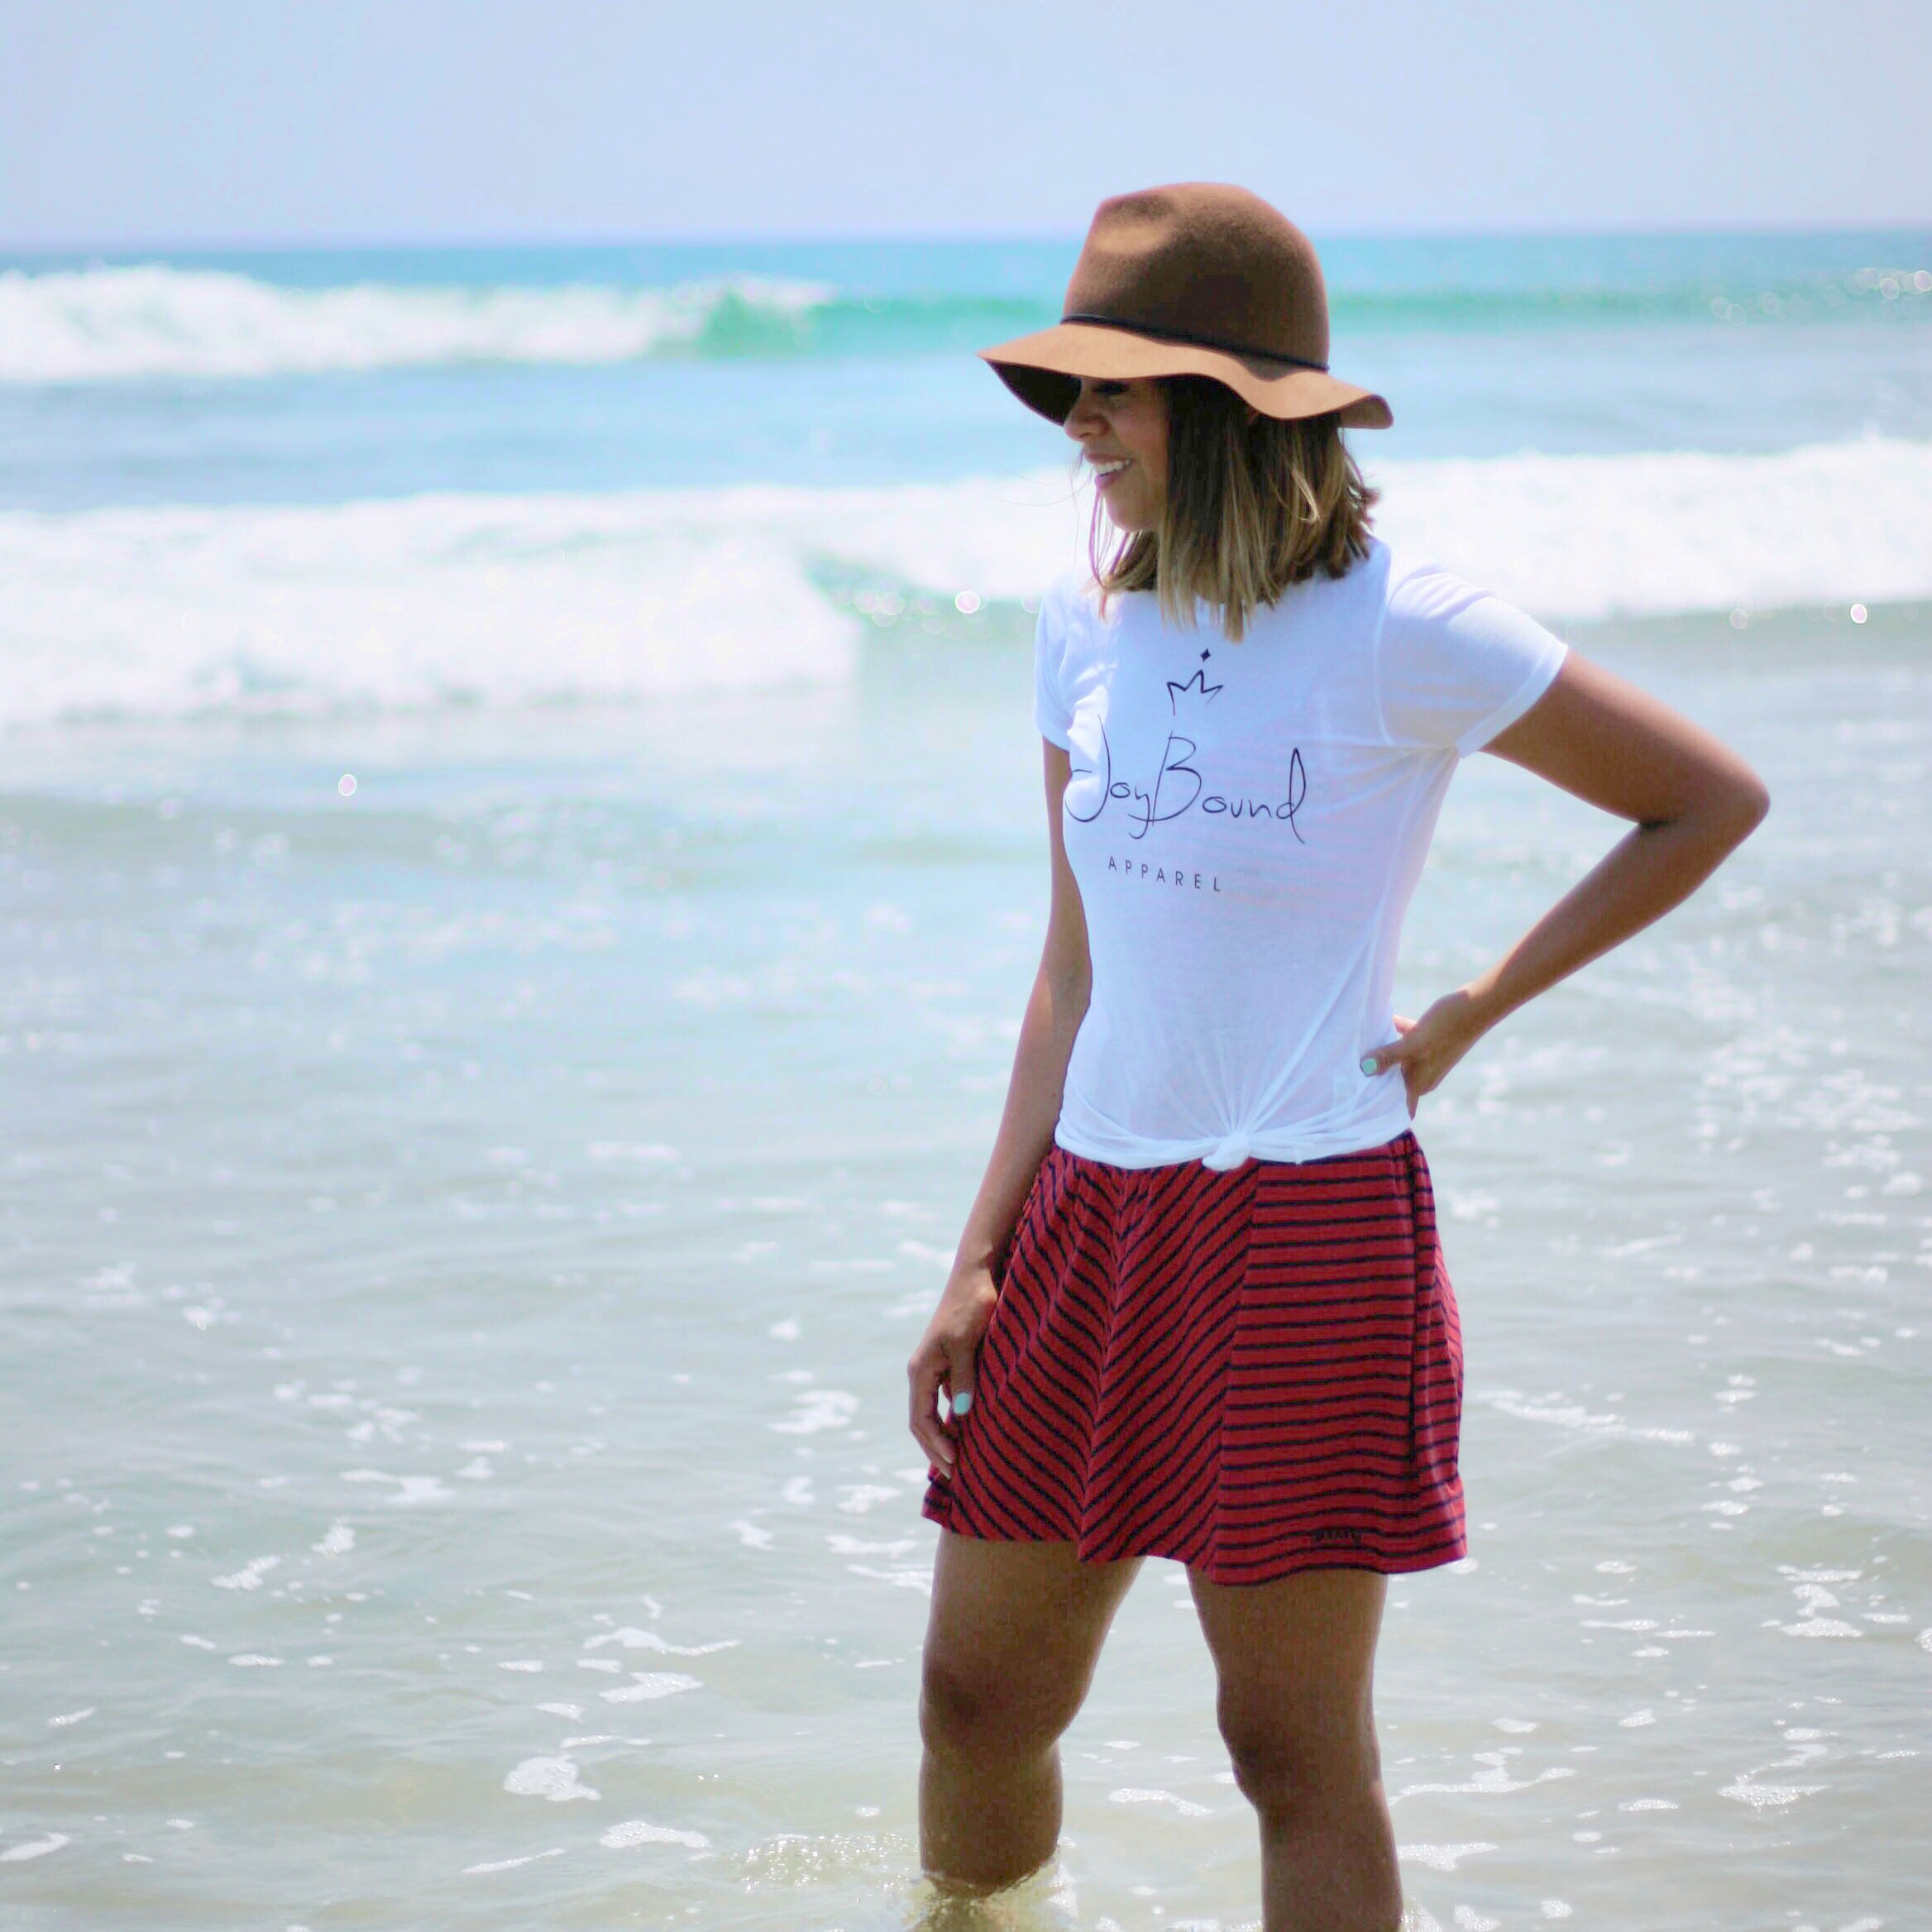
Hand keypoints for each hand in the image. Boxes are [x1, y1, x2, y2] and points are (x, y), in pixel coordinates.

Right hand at [906, 1265, 999, 1475]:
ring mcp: (934, 1369)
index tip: (955, 1464)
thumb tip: (960, 1416)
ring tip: (960, 1464)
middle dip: (936, 1450)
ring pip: (931, 1414)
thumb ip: (964, 1379)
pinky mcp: (948, 1364)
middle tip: (957, 1477)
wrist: (977, 1276)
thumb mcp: (967, 1344)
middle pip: (921, 1422)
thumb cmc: (972, 1307)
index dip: (936, 1445)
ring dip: (942, 1439)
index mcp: (921, 1370)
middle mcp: (922, 1372)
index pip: (921, 1419)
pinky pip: (944, 1401)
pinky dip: (951, 1422)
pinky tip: (967, 1434)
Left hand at [1361, 986, 1493, 1118]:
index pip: (1403, 1107)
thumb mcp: (1412, 1044)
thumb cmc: (1446, 1029)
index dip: (1387, 1114)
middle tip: (1349, 1077)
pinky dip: (1395, 1033)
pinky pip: (1406, 1040)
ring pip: (1399, 1061)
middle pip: (1395, 1084)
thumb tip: (1364, 1069)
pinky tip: (1382, 1019)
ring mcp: (1427, 1057)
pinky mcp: (1430, 1040)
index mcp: (1420, 1082)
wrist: (1476, 1007)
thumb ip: (1388, 1057)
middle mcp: (1424, 1074)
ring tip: (1358, 1049)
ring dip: (1383, 1056)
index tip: (1364, 1111)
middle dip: (1376, 1082)